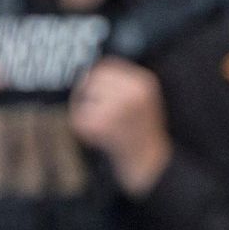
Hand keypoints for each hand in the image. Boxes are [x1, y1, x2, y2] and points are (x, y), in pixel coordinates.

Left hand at [69, 58, 171, 197]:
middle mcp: (132, 92)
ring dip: (84, 110)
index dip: (94, 78)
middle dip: (88, 95)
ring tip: (101, 126)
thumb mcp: (140, 98)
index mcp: (143, 82)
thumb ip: (119, 83)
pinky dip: (82, 126)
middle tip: (96, 112)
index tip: (93, 92)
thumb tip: (85, 71)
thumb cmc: (141, 132)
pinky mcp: (103, 125)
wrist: (150, 163)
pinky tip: (98, 136)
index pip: (106, 66)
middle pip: (91, 80)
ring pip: (83, 97)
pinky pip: (78, 117)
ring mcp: (117, 108)